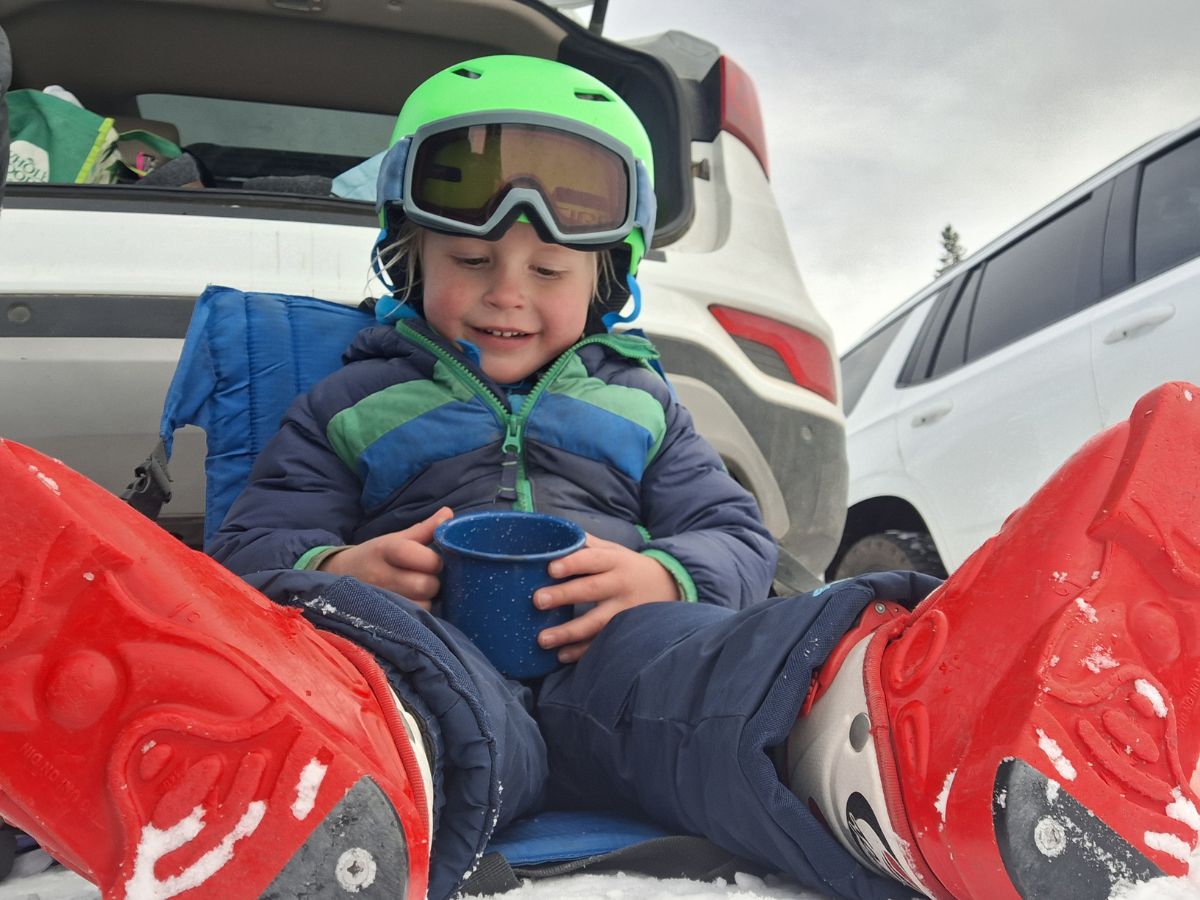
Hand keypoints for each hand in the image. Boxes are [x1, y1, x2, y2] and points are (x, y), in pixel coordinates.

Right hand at [318, 507, 453, 608]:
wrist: (337, 576)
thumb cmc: (374, 556)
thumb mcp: (395, 538)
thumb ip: (424, 529)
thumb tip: (449, 513)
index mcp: (387, 550)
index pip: (425, 558)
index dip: (434, 561)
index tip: (431, 560)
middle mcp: (382, 576)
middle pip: (425, 585)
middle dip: (432, 581)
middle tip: (425, 577)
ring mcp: (380, 600)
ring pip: (423, 605)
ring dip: (426, 599)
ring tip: (417, 591)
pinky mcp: (382, 618)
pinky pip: (414, 619)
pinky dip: (418, 612)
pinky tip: (411, 602)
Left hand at [533, 534, 678, 663]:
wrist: (669, 586)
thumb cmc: (628, 567)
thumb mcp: (613, 550)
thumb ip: (586, 544)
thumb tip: (553, 533)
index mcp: (614, 561)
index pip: (592, 559)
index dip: (572, 563)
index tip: (551, 568)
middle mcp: (620, 585)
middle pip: (591, 590)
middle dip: (564, 595)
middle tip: (538, 600)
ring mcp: (624, 611)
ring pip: (596, 622)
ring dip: (569, 631)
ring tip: (543, 638)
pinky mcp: (625, 630)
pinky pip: (602, 642)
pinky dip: (582, 650)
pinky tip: (562, 654)